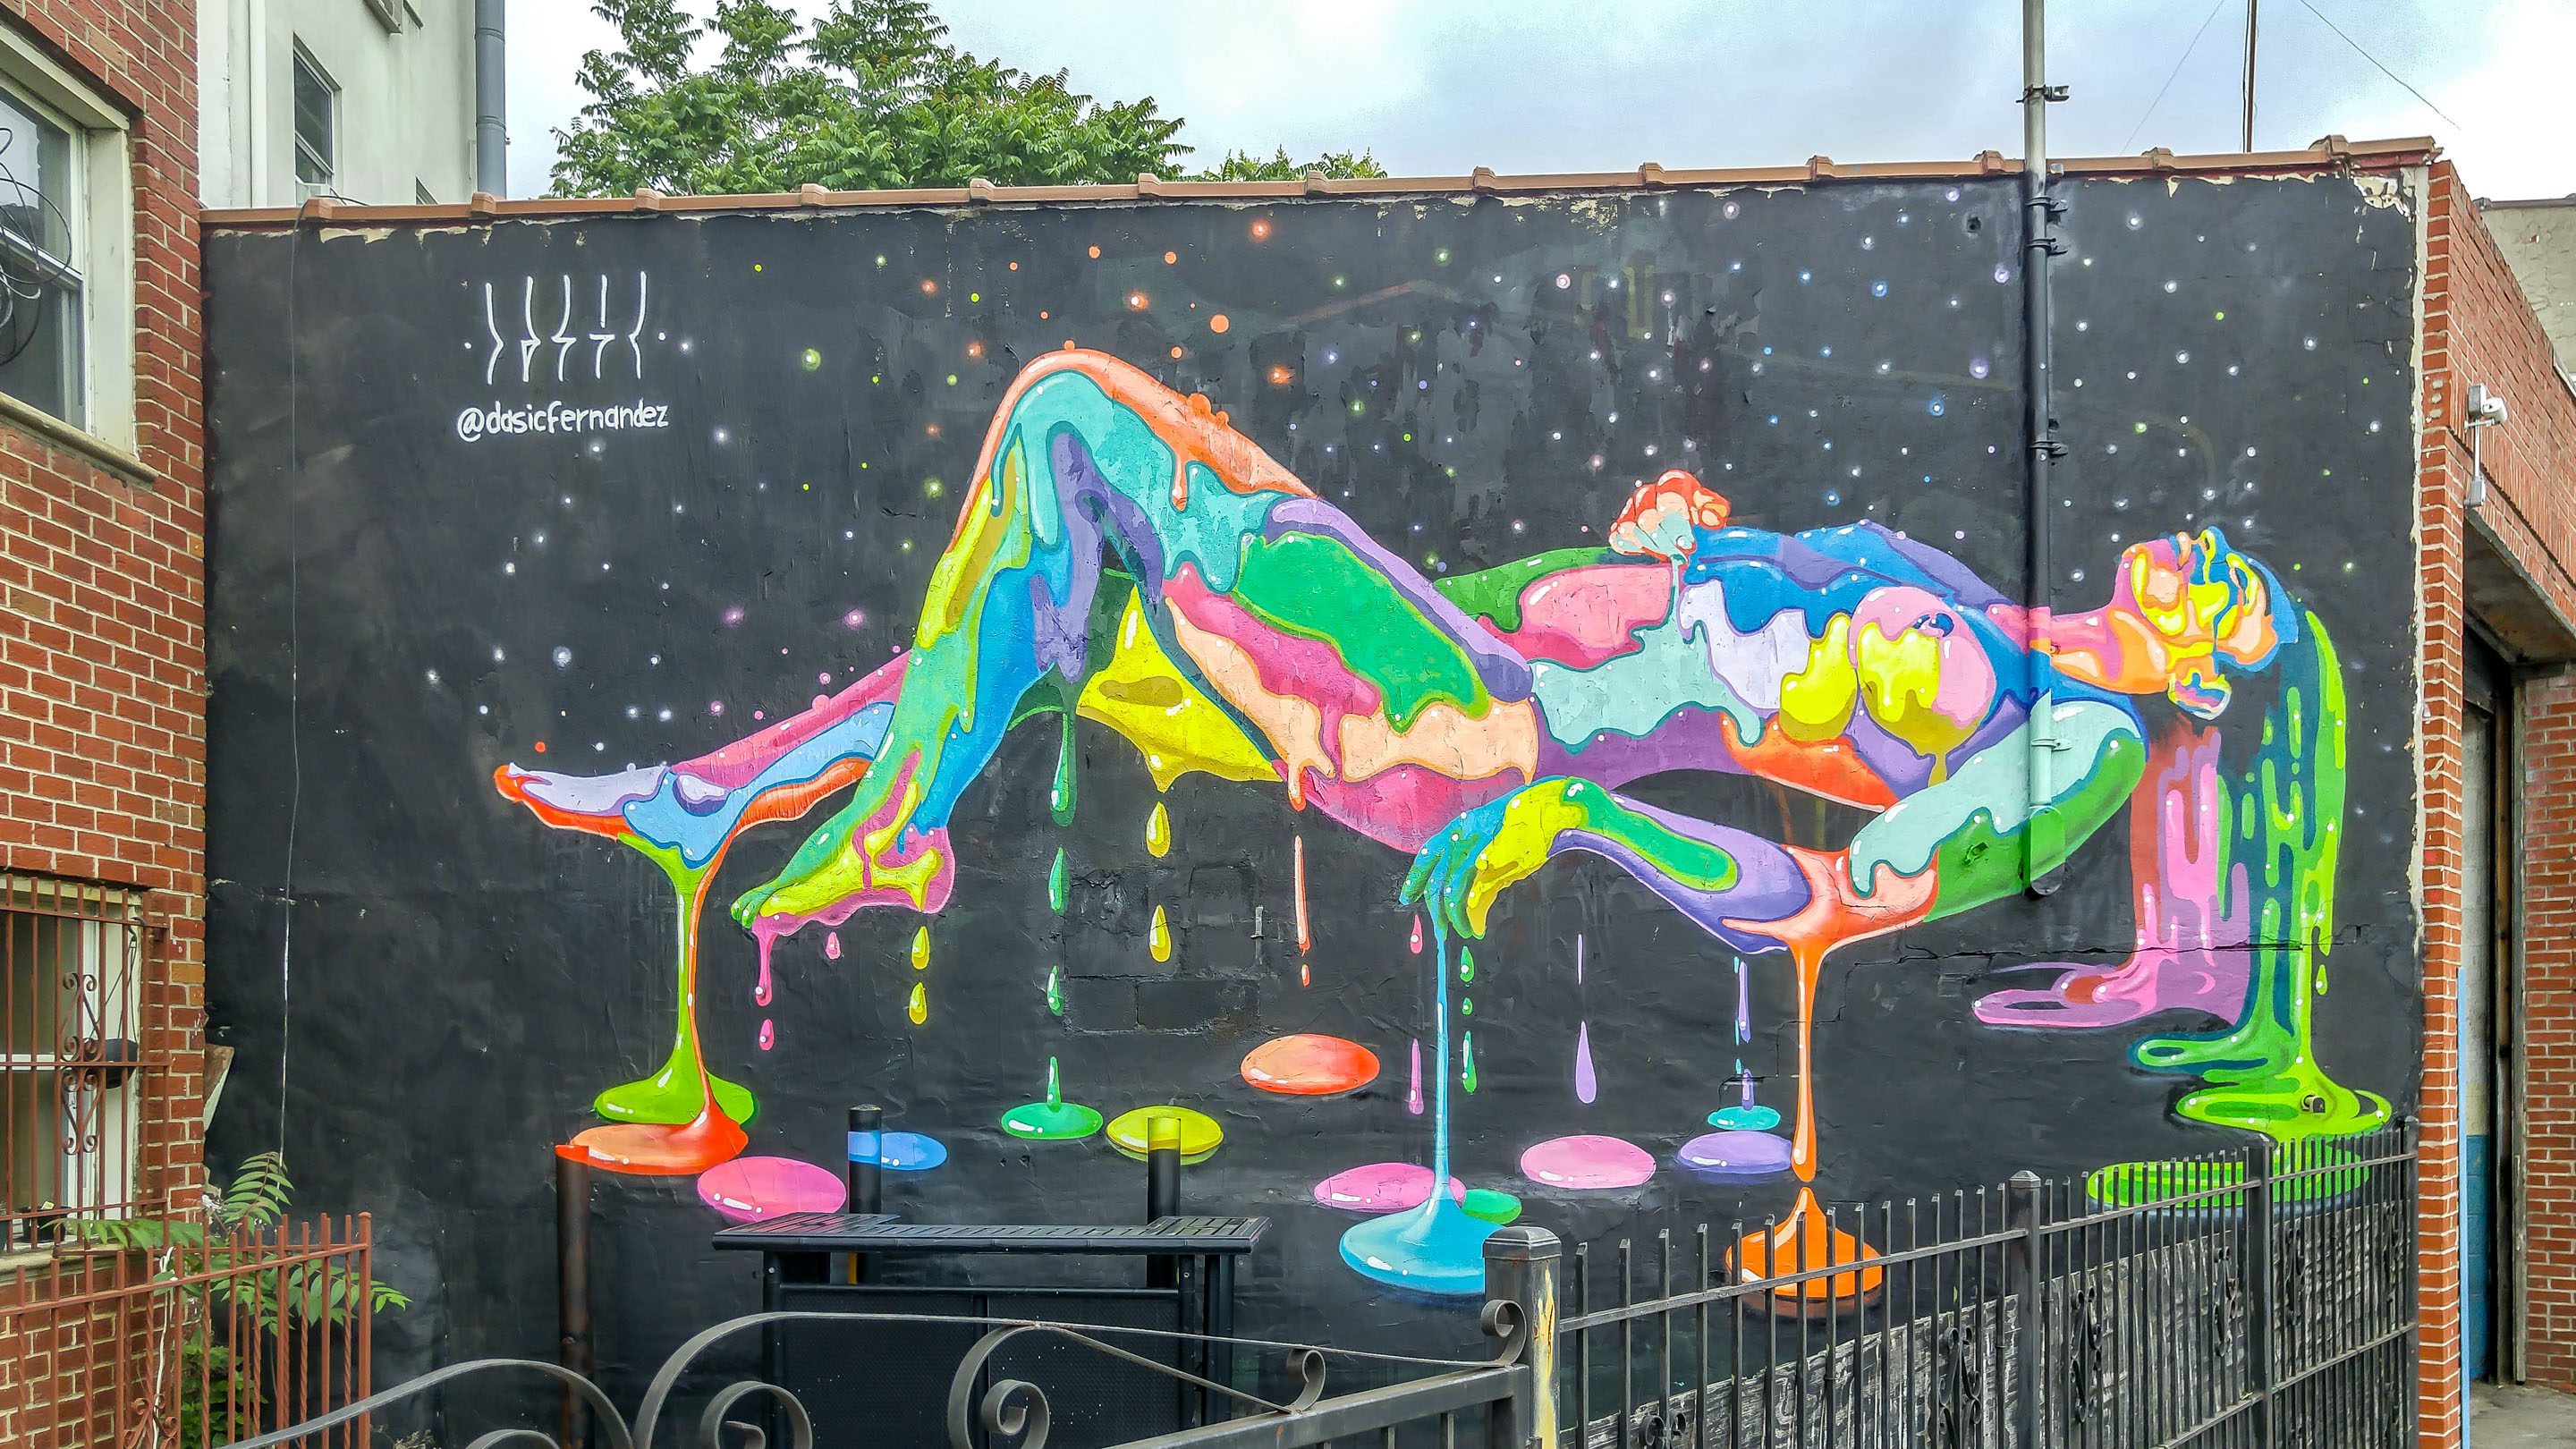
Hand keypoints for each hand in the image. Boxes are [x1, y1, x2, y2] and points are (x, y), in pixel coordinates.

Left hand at [1401, 779, 1601, 938]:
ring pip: (1448, 888)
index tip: (1407, 898)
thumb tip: (1472, 909)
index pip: (1427, 854)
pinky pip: (1469, 890)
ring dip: (1453, 916)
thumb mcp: (1498, 852)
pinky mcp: (1488, 857)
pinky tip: (1474, 925)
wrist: (1553, 810)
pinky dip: (1468, 912)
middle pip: (1435, 877)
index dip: (1415, 878)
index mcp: (1459, 827)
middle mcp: (1460, 833)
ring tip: (1462, 932)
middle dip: (1435, 909)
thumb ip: (1482, 877)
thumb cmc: (1529, 831)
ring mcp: (1473, 844)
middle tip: (1442, 930)